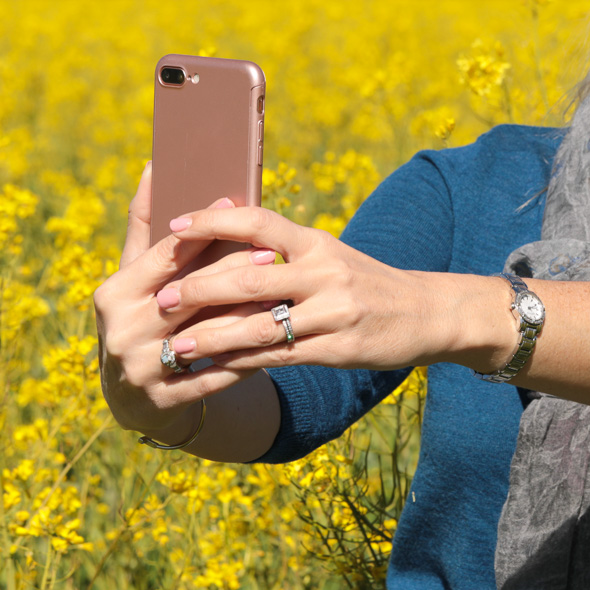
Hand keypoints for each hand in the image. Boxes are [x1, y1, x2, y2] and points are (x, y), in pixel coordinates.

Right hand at [93, 163, 277, 436]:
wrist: (134, 395)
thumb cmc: (142, 313)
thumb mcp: (135, 272)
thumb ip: (145, 221)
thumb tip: (156, 162)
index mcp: (114, 292)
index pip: (164, 255)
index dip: (201, 230)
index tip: (234, 205)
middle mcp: (120, 331)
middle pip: (189, 294)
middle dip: (232, 274)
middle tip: (272, 256)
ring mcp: (139, 370)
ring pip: (207, 335)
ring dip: (248, 316)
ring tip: (283, 297)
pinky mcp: (162, 402)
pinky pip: (216, 375)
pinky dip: (248, 356)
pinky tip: (277, 340)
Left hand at [149, 206, 510, 373]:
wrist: (427, 313)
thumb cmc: (366, 281)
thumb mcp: (331, 254)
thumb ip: (286, 251)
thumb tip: (226, 244)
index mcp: (316, 242)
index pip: (258, 222)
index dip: (214, 221)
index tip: (176, 225)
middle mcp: (323, 272)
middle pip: (249, 278)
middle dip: (201, 288)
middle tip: (163, 297)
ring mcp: (332, 312)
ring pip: (260, 326)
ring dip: (214, 337)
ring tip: (178, 345)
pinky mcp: (337, 348)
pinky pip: (279, 357)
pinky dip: (243, 362)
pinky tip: (216, 367)